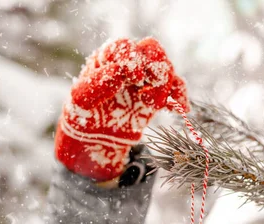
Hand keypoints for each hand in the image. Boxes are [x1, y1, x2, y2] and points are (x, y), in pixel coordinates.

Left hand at [55, 37, 188, 181]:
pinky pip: (175, 89)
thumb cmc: (85, 114)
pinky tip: (180, 108)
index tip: (135, 77)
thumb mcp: (83, 99)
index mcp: (109, 58)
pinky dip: (180, 97)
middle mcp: (130, 63)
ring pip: (166, 69)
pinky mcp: (157, 95)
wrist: (96, 136)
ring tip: (151, 105)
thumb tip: (120, 70)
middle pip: (152, 50)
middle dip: (156, 65)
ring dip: (165, 86)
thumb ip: (99, 83)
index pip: (125, 47)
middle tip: (150, 85)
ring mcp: (146, 79)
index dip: (133, 59)